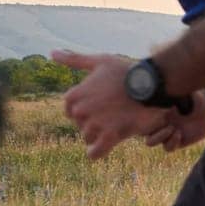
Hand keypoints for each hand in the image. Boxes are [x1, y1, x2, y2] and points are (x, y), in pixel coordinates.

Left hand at [52, 50, 168, 159]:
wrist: (151, 83)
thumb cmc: (126, 71)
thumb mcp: (99, 61)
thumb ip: (74, 60)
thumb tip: (52, 52)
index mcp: (74, 96)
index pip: (70, 111)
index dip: (86, 109)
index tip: (100, 105)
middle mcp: (80, 112)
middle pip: (80, 125)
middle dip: (94, 122)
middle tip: (113, 114)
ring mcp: (95, 125)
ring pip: (89, 137)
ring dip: (100, 134)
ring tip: (117, 125)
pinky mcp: (111, 136)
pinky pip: (96, 153)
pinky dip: (97, 153)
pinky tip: (103, 148)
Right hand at [143, 91, 204, 152]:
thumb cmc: (198, 99)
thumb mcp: (183, 92)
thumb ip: (171, 88)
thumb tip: (158, 82)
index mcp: (156, 111)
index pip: (139, 118)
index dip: (139, 117)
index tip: (152, 110)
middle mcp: (159, 123)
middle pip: (141, 131)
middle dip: (147, 128)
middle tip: (163, 120)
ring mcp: (168, 133)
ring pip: (151, 141)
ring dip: (159, 136)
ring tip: (173, 128)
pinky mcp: (178, 142)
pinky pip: (168, 147)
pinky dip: (171, 141)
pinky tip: (179, 133)